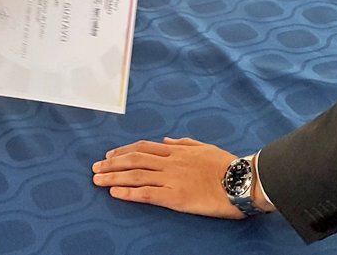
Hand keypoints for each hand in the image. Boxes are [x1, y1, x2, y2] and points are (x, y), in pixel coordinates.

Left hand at [92, 137, 272, 218]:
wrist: (241, 181)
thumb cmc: (226, 165)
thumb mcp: (204, 147)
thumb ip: (183, 143)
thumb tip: (167, 140)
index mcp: (177, 151)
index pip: (144, 148)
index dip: (124, 151)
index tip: (109, 155)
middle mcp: (170, 162)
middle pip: (134, 160)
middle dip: (112, 164)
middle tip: (95, 168)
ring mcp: (171, 179)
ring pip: (136, 176)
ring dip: (114, 177)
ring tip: (97, 180)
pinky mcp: (175, 197)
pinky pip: (147, 194)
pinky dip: (129, 193)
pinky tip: (115, 193)